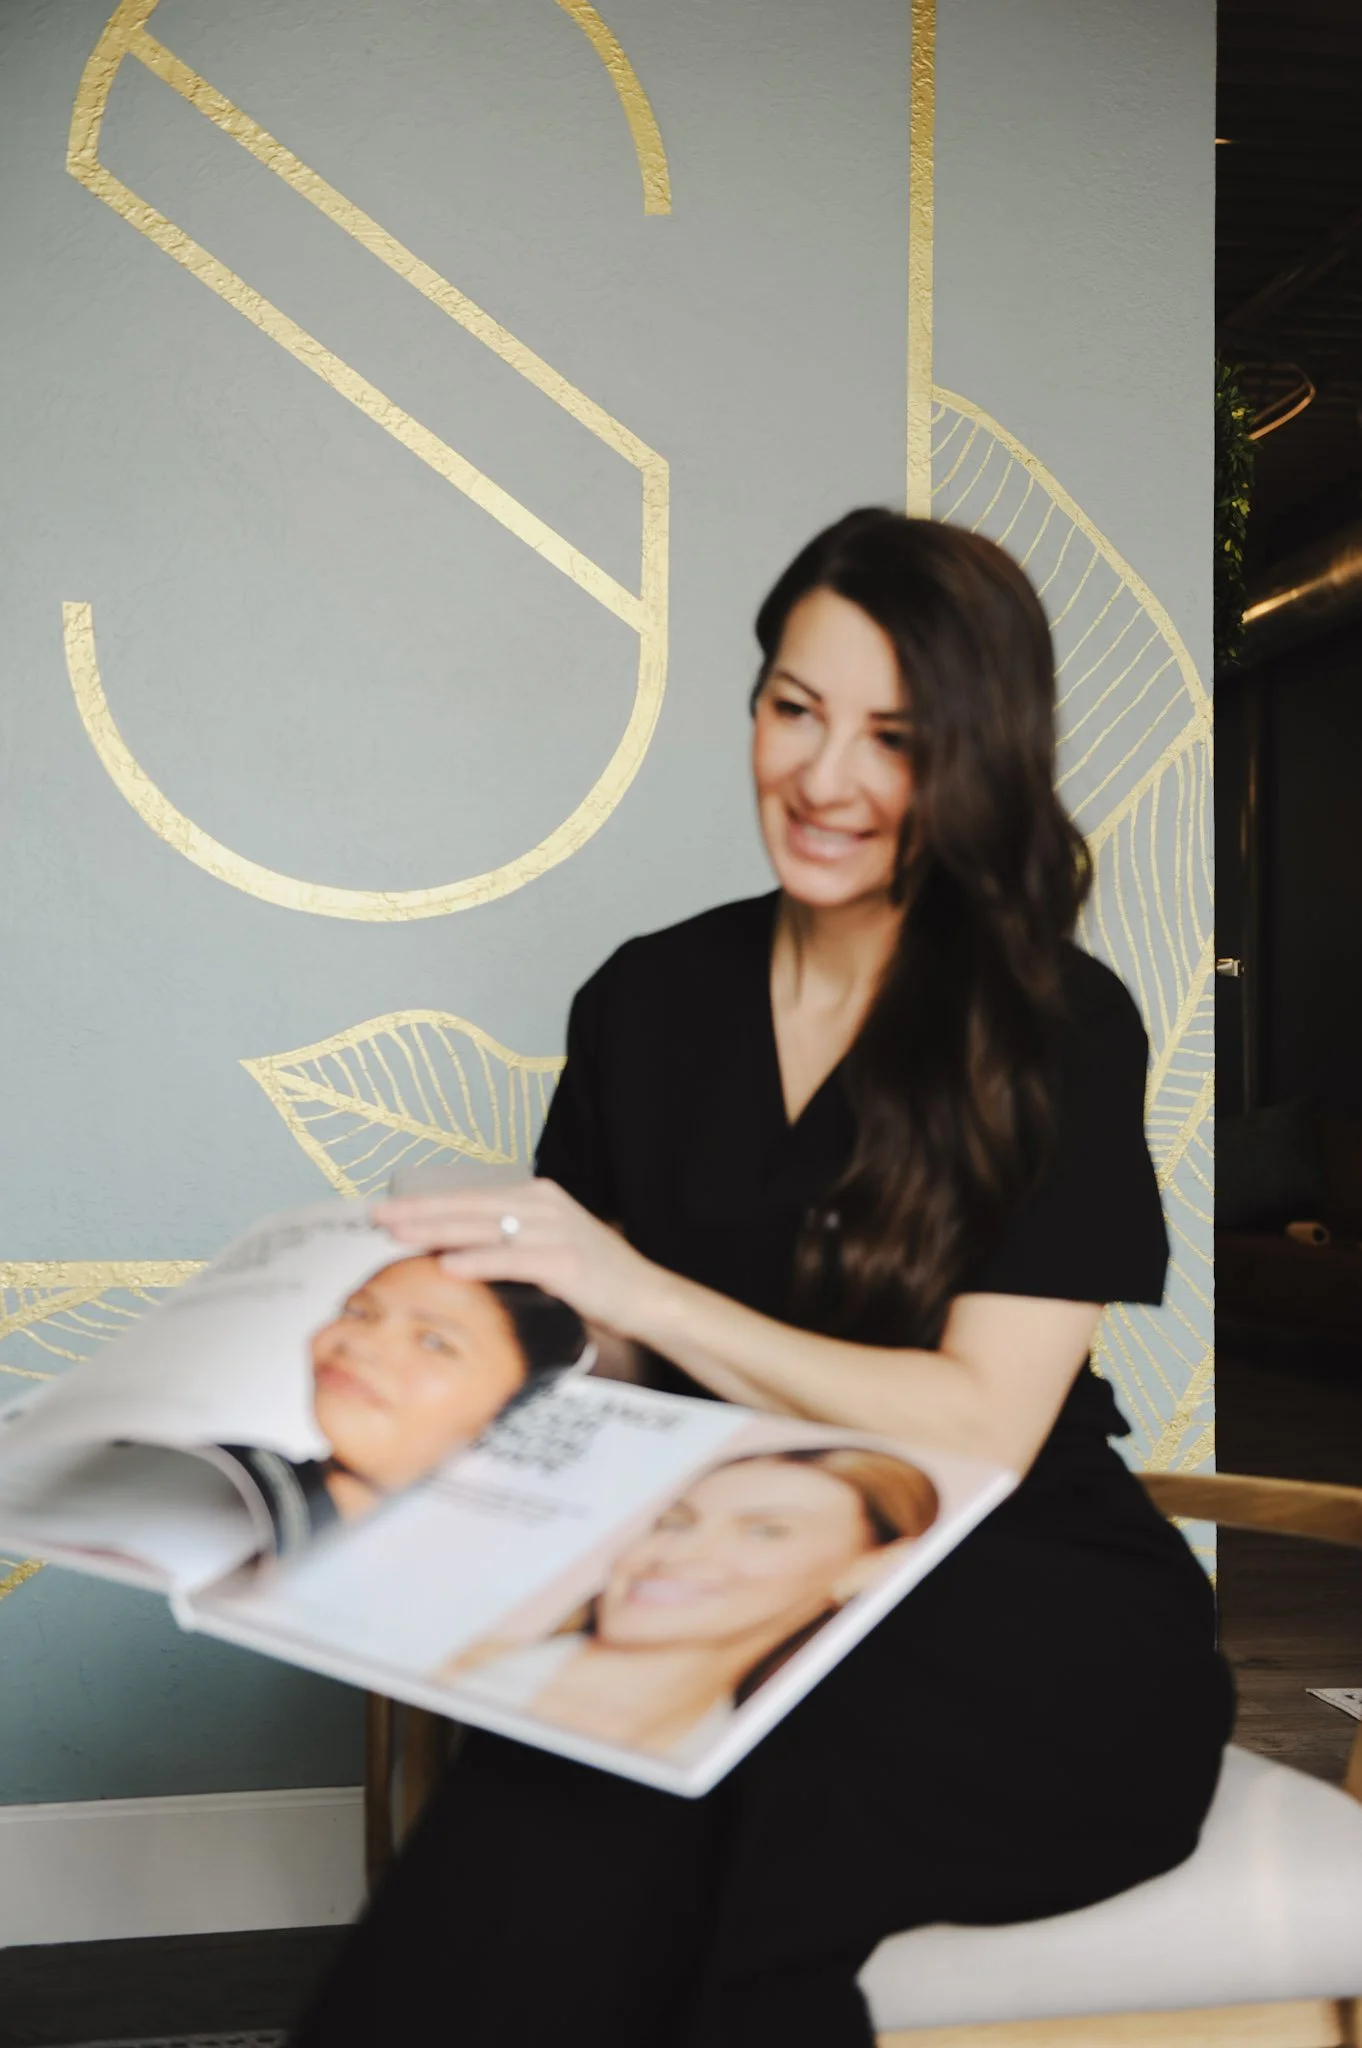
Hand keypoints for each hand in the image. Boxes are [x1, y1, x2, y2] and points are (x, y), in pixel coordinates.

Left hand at [370, 1179, 664, 1336]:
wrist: (646, 1296)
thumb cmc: (593, 1279)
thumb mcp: (546, 1250)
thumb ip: (506, 1246)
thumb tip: (450, 1254)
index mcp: (537, 1198)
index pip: (471, 1198)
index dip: (427, 1203)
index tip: (388, 1209)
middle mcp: (543, 1205)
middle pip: (469, 1207)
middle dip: (420, 1212)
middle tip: (377, 1217)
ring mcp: (554, 1230)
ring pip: (483, 1228)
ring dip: (437, 1231)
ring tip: (399, 1235)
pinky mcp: (564, 1260)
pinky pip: (511, 1260)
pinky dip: (477, 1261)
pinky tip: (447, 1265)